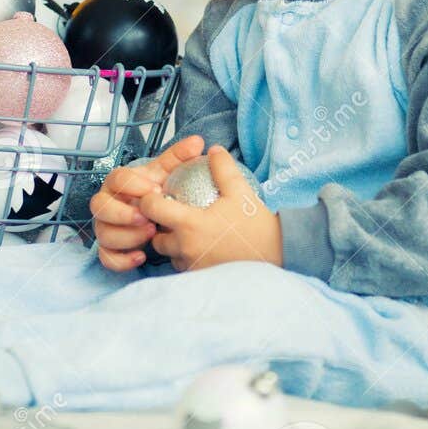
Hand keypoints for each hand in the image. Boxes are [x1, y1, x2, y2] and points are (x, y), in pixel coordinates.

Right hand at [90, 134, 205, 271]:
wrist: (152, 215)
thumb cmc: (155, 191)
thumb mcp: (166, 174)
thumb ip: (178, 158)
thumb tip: (197, 142)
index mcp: (119, 183)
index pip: (116, 178)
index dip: (133, 185)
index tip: (156, 190)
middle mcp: (106, 203)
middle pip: (99, 207)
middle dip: (122, 214)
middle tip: (147, 219)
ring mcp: (105, 227)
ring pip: (103, 233)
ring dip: (126, 236)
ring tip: (150, 235)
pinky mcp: (108, 249)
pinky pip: (106, 257)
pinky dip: (121, 260)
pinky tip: (141, 256)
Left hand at [138, 145, 281, 271]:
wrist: (277, 258)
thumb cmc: (257, 226)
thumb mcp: (241, 192)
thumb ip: (223, 168)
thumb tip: (213, 150)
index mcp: (189, 225)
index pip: (151, 209)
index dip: (149, 199)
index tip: (160, 194)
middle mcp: (184, 248)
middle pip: (155, 236)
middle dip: (159, 225)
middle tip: (174, 213)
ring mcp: (191, 266)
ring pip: (168, 253)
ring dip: (172, 242)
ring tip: (189, 230)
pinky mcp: (199, 278)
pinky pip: (183, 266)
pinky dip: (185, 256)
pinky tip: (201, 245)